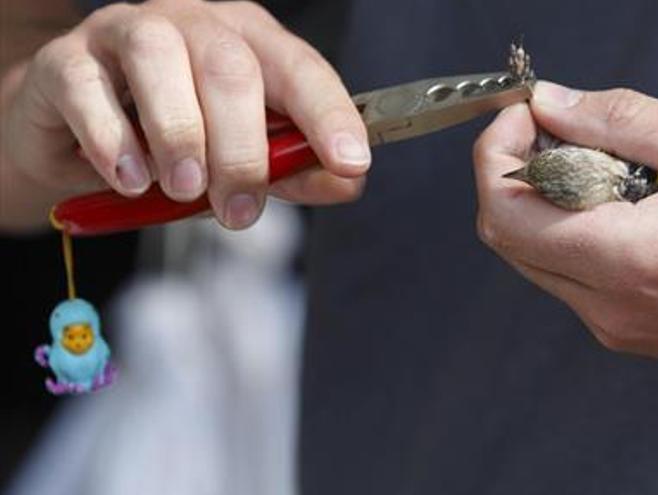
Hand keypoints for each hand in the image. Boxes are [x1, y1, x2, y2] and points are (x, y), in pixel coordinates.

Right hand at [0, 0, 368, 229]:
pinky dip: (112, 140)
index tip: (351, 161)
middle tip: (239, 211)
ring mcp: (124, 34)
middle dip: (242, 148)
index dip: (329, 114)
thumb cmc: (169, 143)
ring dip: (179, 134)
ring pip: (157, 58)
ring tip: (183, 189)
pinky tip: (131, 179)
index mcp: (246, 42)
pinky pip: (85, 86)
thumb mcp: (241, 157)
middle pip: (229, 66)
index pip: (299, 68)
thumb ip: (292, 168)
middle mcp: (190, 25)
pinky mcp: (65, 62)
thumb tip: (348, 182)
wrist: (74, 137)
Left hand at [474, 82, 657, 405]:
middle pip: (506, 234)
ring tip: (608, 169)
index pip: (505, 210)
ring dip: (545, 202)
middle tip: (562, 132)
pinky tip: (625, 208)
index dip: (495, 152)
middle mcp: (605, 306)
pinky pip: (567, 277)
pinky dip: (571, 231)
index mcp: (626, 260)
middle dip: (515, 171)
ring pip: (532, 256)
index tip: (525, 116)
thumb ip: (623, 122)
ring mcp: (612, 327)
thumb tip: (552, 104)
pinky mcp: (624, 333)